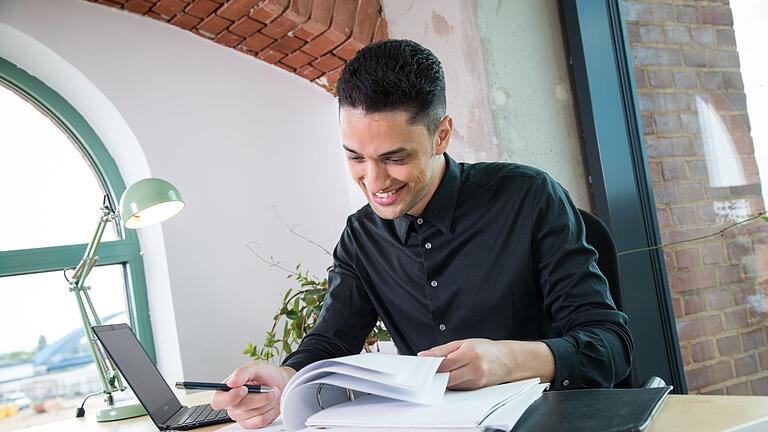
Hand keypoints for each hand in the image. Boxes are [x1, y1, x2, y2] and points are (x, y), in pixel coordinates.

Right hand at [210, 362, 295, 428]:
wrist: (282, 384)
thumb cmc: (266, 375)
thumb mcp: (255, 367)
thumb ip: (241, 372)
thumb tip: (231, 383)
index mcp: (226, 390)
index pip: (218, 401)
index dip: (230, 398)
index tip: (244, 389)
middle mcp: (232, 404)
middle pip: (239, 408)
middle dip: (259, 397)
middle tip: (269, 388)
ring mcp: (241, 415)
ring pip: (252, 414)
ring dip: (266, 402)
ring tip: (270, 393)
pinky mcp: (252, 423)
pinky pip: (260, 421)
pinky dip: (269, 411)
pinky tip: (270, 403)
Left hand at [417, 338, 553, 389]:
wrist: (508, 360)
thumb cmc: (486, 349)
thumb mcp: (463, 343)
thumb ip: (442, 350)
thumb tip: (424, 355)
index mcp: (470, 353)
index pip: (444, 363)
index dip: (431, 365)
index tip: (422, 364)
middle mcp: (474, 368)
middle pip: (446, 376)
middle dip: (435, 375)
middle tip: (427, 371)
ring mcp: (476, 380)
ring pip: (451, 384)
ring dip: (443, 379)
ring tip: (439, 372)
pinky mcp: (477, 388)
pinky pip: (458, 387)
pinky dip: (452, 383)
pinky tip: (451, 376)